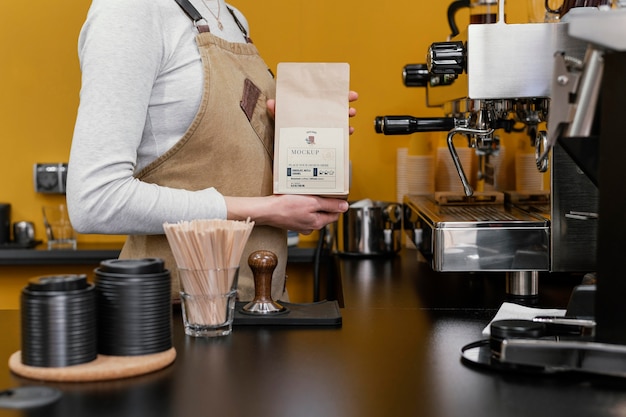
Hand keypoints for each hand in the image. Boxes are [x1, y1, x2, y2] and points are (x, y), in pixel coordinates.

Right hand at [224, 194, 348, 234]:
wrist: (267, 211)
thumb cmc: (286, 207)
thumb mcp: (312, 203)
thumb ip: (329, 205)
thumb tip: (344, 207)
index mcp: (317, 223)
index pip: (335, 214)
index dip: (337, 203)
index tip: (336, 194)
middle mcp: (311, 226)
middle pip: (324, 212)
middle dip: (324, 201)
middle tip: (321, 190)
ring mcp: (301, 224)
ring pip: (313, 212)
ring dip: (313, 202)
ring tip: (308, 192)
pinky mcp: (293, 220)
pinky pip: (303, 211)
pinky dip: (303, 205)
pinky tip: (299, 198)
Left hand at [267, 90, 358, 134]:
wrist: (285, 151)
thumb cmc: (283, 131)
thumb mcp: (280, 120)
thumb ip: (276, 112)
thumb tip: (271, 102)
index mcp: (310, 107)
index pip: (325, 96)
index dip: (338, 92)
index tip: (347, 91)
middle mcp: (318, 115)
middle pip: (336, 106)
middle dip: (346, 104)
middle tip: (350, 106)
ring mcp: (323, 127)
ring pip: (339, 119)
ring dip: (347, 117)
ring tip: (350, 115)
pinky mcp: (325, 139)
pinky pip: (338, 135)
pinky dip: (345, 133)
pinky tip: (348, 131)